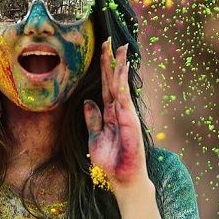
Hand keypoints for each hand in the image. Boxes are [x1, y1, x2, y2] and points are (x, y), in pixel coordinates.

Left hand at [83, 38, 145, 186]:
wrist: (123, 178)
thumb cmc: (111, 161)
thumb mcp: (95, 137)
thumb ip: (92, 119)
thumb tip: (88, 102)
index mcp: (110, 113)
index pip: (106, 85)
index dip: (104, 68)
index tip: (103, 50)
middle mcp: (120, 110)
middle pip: (114, 80)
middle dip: (112, 60)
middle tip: (110, 40)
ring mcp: (126, 114)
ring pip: (121, 85)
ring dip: (119, 66)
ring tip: (119, 48)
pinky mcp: (130, 121)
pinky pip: (124, 98)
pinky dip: (122, 84)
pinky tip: (120, 71)